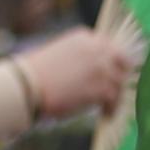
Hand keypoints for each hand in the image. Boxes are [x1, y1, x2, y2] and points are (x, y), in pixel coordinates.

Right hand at [5, 21, 127, 120]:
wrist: (26, 86)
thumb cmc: (34, 72)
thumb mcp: (59, 53)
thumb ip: (80, 56)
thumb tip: (91, 70)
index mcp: (84, 37)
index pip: (109, 45)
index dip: (111, 59)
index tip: (110, 69)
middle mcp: (98, 49)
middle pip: (123, 60)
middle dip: (121, 71)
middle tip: (116, 85)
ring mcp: (103, 68)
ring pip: (119, 81)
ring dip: (114, 93)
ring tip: (107, 103)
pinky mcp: (103, 88)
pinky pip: (116, 99)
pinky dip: (111, 107)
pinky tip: (104, 112)